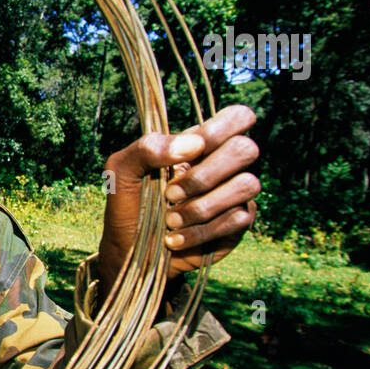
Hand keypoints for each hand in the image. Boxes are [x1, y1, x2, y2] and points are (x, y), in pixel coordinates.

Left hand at [97, 104, 259, 301]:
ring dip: (202, 206)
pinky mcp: (238, 224)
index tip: (194, 148)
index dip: (223, 127)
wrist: (129, 251)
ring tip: (170, 220)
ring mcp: (235, 194)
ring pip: (247, 184)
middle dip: (205, 174)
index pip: (237, 117)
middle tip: (170, 193)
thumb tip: (194, 144)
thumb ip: (148, 148)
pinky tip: (175, 239)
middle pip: (246, 149)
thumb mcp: (122, 171)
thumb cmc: (127, 204)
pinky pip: (238, 219)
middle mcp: (224, 165)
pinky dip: (201, 231)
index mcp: (200, 144)